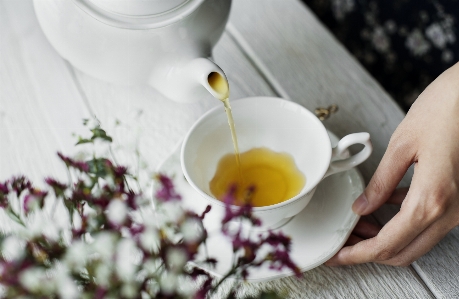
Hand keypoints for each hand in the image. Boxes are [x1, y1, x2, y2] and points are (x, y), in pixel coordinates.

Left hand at [326, 62, 458, 266]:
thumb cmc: (446, 109)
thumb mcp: (403, 145)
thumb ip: (381, 183)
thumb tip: (362, 207)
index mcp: (432, 199)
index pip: (388, 244)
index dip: (359, 255)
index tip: (339, 255)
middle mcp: (452, 212)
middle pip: (404, 252)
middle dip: (370, 252)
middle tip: (344, 243)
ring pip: (417, 241)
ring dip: (387, 239)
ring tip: (358, 227)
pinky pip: (430, 222)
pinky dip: (404, 223)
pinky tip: (385, 208)